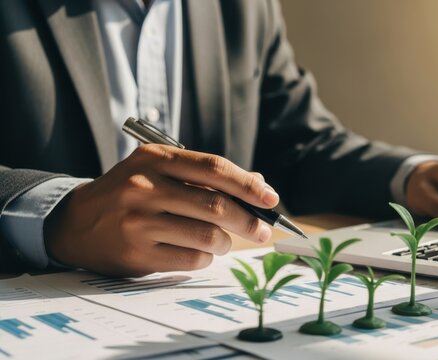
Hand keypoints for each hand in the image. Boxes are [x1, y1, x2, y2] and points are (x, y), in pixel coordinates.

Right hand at [44, 144, 279, 276]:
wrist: (74, 222)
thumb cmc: (128, 193)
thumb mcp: (159, 171)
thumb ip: (205, 176)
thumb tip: (259, 184)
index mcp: (155, 158)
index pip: (214, 168)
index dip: (248, 184)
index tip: (271, 199)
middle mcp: (145, 186)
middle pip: (215, 205)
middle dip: (248, 220)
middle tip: (261, 230)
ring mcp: (138, 221)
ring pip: (207, 235)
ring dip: (226, 242)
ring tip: (224, 242)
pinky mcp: (136, 253)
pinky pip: (191, 258)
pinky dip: (206, 257)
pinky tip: (200, 251)